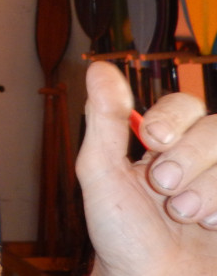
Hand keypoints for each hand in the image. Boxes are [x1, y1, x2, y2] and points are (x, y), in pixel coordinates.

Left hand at [76, 61, 216, 275]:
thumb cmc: (122, 236)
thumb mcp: (102, 174)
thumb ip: (104, 122)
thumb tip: (99, 68)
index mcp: (166, 146)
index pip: (185, 105)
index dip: (173, 116)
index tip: (152, 138)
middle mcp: (203, 161)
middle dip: (189, 155)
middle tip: (164, 186)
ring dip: (210, 185)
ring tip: (186, 214)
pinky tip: (213, 226)